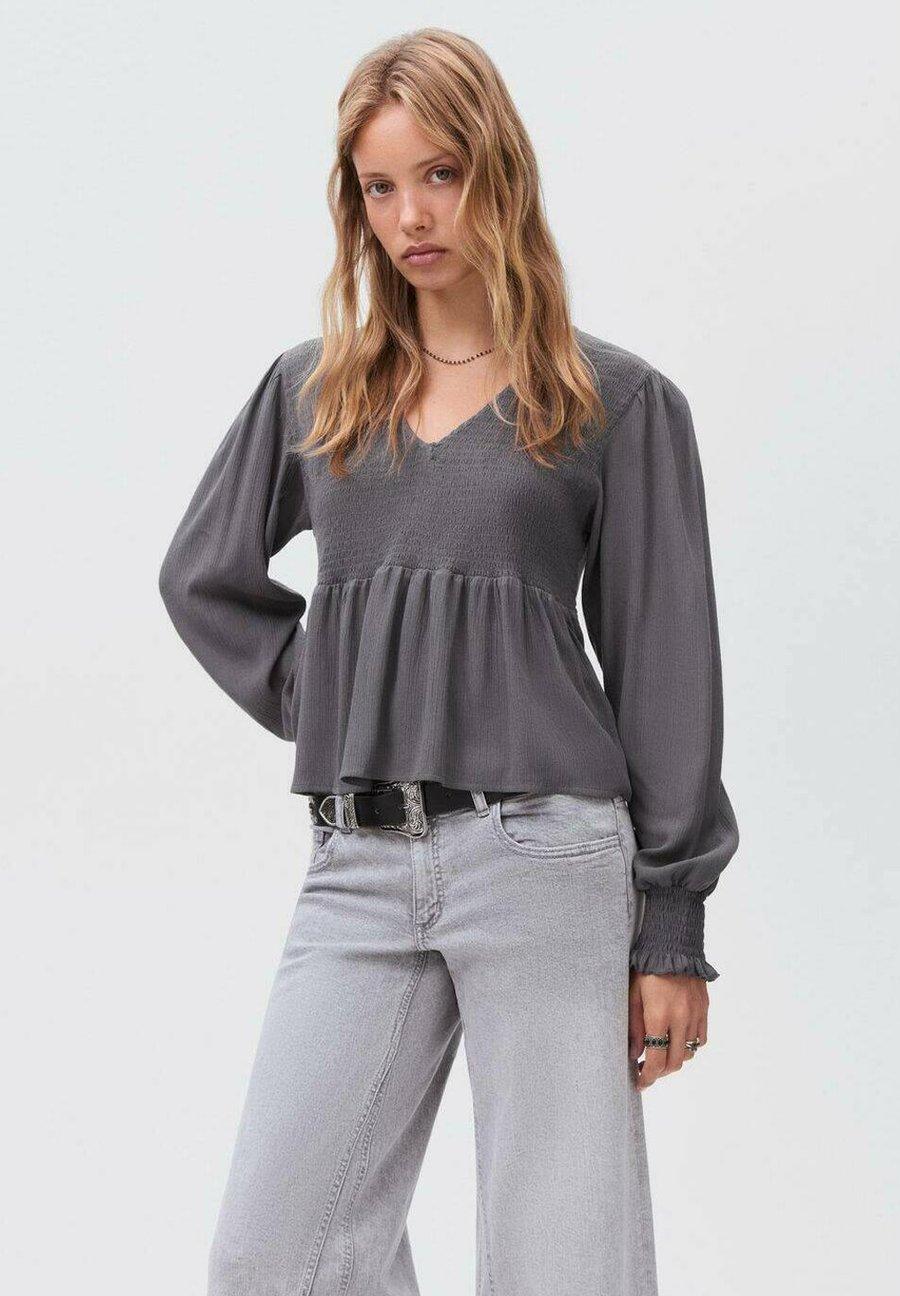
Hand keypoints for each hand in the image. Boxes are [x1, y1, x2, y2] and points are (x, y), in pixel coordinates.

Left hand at [628, 970, 707, 1088]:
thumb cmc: (646, 969)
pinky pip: (701, 1038)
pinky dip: (689, 1046)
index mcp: (659, 1016)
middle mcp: (681, 1019)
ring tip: (661, 1054)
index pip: (656, 1060)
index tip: (640, 1082)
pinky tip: (677, 1041)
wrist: (672, 945)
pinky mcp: (704, 1009)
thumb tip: (634, 1054)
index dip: (648, 1077)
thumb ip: (633, 1027)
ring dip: (674, 1060)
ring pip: (689, 1053)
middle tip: (648, 1071)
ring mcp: (696, 1014)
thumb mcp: (632, 995)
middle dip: (660, 1072)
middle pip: (674, 1062)